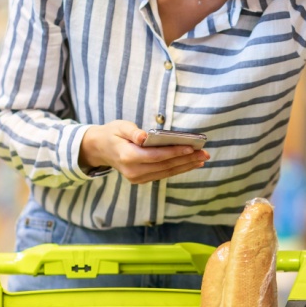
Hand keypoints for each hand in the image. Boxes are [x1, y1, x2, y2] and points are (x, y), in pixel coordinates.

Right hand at [79, 121, 208, 183]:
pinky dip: (178, 168)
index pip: (156, 156)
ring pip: (166, 172)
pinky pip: (163, 174)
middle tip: (204, 153)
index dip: (175, 152)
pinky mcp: (141, 179)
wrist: (100, 149)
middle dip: (186, 159)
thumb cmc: (113, 134)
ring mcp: (137, 178)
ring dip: (186, 166)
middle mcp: (133, 171)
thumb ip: (133, 132)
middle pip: (165, 166)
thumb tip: (144, 137)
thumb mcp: (120, 126)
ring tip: (202, 158)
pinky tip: (191, 163)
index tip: (192, 147)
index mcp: (127, 156)